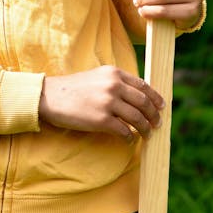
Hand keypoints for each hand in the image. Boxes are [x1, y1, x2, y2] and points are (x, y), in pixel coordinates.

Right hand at [38, 67, 163, 141]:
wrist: (51, 96)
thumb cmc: (74, 88)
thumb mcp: (98, 77)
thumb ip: (116, 82)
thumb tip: (136, 97)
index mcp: (114, 73)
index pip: (143, 85)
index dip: (155, 98)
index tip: (161, 107)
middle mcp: (114, 85)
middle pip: (144, 102)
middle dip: (154, 115)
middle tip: (158, 124)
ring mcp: (108, 103)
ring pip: (137, 118)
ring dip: (145, 129)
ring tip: (147, 134)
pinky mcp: (102, 120)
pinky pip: (124, 131)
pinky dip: (130, 137)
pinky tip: (130, 140)